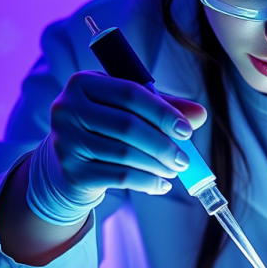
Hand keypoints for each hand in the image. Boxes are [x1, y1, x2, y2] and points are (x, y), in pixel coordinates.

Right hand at [29, 71, 206, 223]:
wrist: (66, 165)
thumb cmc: (104, 129)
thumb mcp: (129, 110)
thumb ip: (163, 108)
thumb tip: (200, 114)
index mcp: (83, 82)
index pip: (130, 92)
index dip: (163, 112)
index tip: (187, 130)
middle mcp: (67, 108)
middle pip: (127, 125)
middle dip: (163, 144)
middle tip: (184, 159)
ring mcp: (66, 141)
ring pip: (124, 153)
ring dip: (157, 165)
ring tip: (174, 170)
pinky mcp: (72, 171)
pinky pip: (119, 177)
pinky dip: (146, 182)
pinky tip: (160, 185)